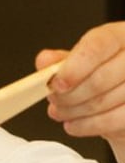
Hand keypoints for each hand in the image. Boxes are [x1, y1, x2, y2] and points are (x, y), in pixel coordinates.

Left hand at [36, 21, 124, 144]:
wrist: (122, 97)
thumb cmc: (103, 73)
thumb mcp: (82, 61)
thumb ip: (62, 60)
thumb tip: (45, 60)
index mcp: (120, 36)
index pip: (99, 45)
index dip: (75, 66)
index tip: (56, 83)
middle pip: (99, 79)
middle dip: (68, 95)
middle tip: (54, 100)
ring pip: (103, 102)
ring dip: (73, 111)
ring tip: (60, 112)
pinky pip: (114, 120)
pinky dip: (87, 125)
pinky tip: (73, 125)